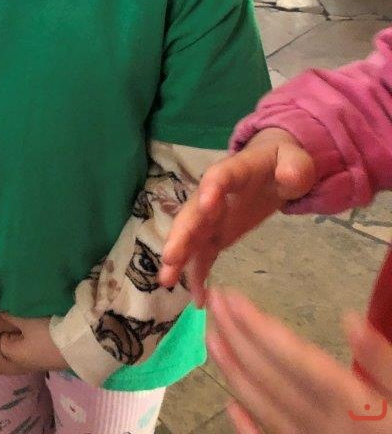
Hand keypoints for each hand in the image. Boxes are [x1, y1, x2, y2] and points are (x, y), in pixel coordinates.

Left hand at [0, 315, 66, 372]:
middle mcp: (24, 362)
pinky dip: (39, 338)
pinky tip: (45, 328)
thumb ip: (11, 317)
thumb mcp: (27, 321)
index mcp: (15, 355)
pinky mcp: (51, 360)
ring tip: (34, 319)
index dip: (3, 326)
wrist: (78, 345)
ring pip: (27, 345)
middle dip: (15, 330)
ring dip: (29, 334)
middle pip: (14, 344)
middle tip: (22, 314)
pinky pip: (38, 347)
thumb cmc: (47, 332)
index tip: (10, 313)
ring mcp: (39, 363)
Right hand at [159, 128, 314, 304]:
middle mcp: (215, 193)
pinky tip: (196, 299)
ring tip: (166, 281)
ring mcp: (213, 216)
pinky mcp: (218, 234)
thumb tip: (289, 177)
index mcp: (236, 170)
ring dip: (179, 257)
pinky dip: (197, 275)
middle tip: (169, 255)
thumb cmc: (283, 162)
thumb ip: (294, 168)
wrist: (274, 168)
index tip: (205, 206)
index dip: (212, 188)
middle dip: (182, 233)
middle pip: (195, 211)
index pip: (220, 176)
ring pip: (192, 235)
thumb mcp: (295, 160)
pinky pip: (203, 255)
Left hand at [207, 288, 391, 433]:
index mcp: (354, 405)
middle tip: (213, 301)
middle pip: (273, 379)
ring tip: (211, 334)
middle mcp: (326, 426)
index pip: (297, 359)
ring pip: (265, 408)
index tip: (232, 297)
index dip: (260, 328)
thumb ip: (383, 360)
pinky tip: (229, 404)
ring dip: (234, 370)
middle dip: (238, 337)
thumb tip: (351, 318)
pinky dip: (248, 425)